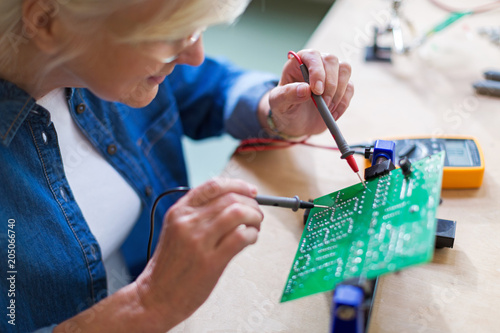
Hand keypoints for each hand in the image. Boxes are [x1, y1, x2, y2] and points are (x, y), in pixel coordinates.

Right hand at [134, 178, 262, 329]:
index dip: (238, 185)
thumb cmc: (171, 265)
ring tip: (255, 226)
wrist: (156, 296)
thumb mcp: (176, 230)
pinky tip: (251, 239)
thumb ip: (198, 214)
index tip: (251, 191)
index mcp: (179, 211)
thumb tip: (234, 202)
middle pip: (230, 198)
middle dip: (251, 204)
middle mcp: (188, 222)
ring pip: (238, 213)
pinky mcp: (210, 261)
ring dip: (254, 217)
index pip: (213, 186)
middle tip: (257, 214)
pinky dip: (252, 234)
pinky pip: (241, 237)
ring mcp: (199, 241)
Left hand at [260, 49, 353, 137]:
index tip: (316, 91)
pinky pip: (350, 88)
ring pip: (345, 70)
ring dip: (338, 91)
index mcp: (298, 63)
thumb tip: (305, 89)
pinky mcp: (342, 87)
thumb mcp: (277, 103)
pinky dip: (343, 102)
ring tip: (326, 108)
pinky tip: (332, 114)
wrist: (295, 123)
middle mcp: (316, 64)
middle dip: (330, 84)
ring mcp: (331, 74)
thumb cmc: (284, 109)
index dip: (317, 71)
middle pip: (332, 60)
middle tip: (323, 103)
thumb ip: (287, 94)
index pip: (312, 56)